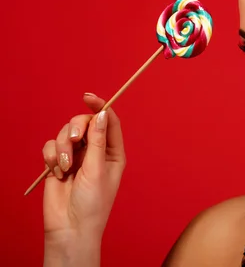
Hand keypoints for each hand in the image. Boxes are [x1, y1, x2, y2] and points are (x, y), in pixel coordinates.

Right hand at [42, 93, 125, 263]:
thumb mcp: (98, 169)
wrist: (69, 227)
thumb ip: (98, 141)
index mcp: (113, 151)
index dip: (100, 106)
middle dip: (76, 128)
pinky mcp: (58, 162)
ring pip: (66, 133)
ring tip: (64, 166)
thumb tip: (100, 115)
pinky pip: (51, 146)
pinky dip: (51, 155)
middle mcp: (96, 151)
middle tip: (74, 139)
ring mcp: (77, 156)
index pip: (108, 121)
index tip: (88, 97)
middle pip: (84, 123)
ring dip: (62, 146)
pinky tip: (56, 171)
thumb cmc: (92, 203)